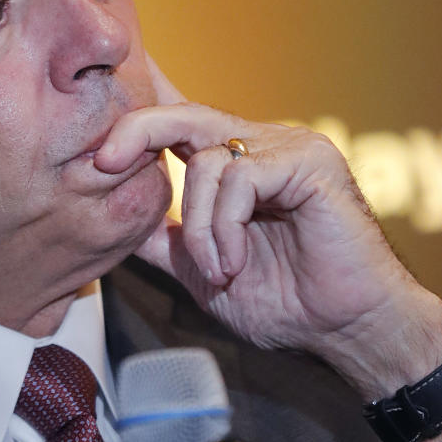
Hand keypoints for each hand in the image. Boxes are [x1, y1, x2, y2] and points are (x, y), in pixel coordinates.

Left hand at [95, 66, 441, 403]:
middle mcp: (261, 145)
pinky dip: (225, 226)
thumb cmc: (286, 303)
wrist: (344, 329)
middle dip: (135, 131)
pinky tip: (236, 261)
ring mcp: (288, 148)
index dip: (139, 111)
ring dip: (199, 225)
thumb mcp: (201, 271)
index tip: (97, 131)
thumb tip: (111, 223)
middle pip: (183, 114)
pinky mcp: (308, 163)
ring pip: (209, 159)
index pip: (181, 119)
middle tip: (103, 163)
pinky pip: (241, 178)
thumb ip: (162, 242)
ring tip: (219, 268)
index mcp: (236, 165)